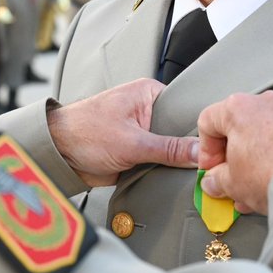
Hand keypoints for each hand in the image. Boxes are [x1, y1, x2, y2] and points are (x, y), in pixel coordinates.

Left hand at [46, 79, 198, 186]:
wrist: (57, 155)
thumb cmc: (82, 132)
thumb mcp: (132, 142)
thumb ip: (168, 148)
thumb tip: (199, 153)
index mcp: (148, 94)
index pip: (186, 109)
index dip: (200, 129)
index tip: (215, 146)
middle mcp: (148, 111)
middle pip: (181, 132)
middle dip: (187, 150)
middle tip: (205, 165)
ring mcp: (143, 134)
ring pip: (171, 150)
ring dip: (174, 163)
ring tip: (189, 173)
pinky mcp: (137, 153)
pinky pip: (158, 163)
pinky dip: (162, 172)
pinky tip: (172, 178)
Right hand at [198, 91, 272, 215]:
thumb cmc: (272, 177)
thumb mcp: (231, 184)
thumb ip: (216, 180)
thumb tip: (215, 181)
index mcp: (239, 108)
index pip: (208, 122)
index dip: (206, 150)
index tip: (211, 169)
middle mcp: (266, 103)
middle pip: (238, 126)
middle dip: (232, 156)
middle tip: (231, 178)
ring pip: (263, 134)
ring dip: (255, 158)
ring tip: (254, 186)